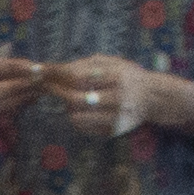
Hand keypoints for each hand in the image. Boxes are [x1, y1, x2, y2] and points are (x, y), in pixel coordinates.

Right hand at [0, 57, 37, 133]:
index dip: (11, 67)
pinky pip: (0, 115)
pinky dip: (17, 107)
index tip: (32, 66)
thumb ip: (0, 66)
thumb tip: (29, 67)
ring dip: (20, 99)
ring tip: (38, 90)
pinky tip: (30, 99)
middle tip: (38, 80)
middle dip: (16, 86)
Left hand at [35, 57, 193, 141]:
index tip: (41, 71)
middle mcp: (117, 98)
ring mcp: (115, 117)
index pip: (78, 76)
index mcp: (116, 76)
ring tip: (72, 98)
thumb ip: (85, 65)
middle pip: (75, 98)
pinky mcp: (112, 131)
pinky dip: (77, 118)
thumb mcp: (111, 62)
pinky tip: (83, 110)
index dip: (56, 75)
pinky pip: (83, 127)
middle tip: (47, 86)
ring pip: (76, 116)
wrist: (152, 98)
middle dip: (57, 92)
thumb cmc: (126, 76)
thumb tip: (55, 68)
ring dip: (68, 106)